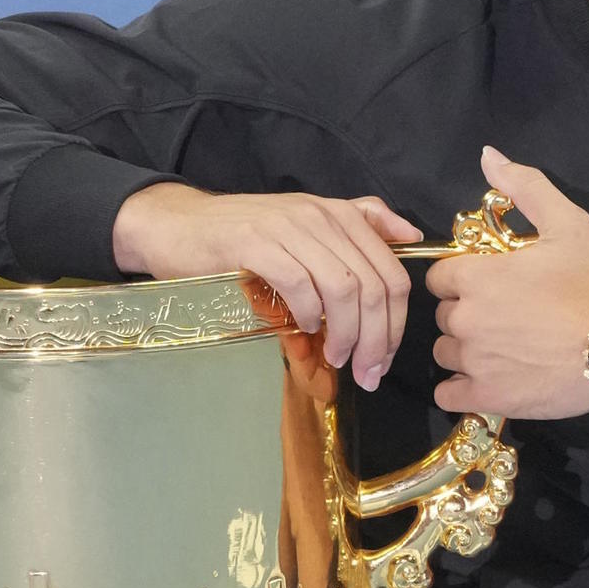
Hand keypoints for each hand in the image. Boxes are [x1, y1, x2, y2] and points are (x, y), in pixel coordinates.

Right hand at [111, 181, 420, 389]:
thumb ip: (362, 223)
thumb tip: (412, 235)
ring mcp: (289, 228)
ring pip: (343, 288)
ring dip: (346, 333)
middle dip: (377, 338)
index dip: (396, 322)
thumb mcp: (308, 223)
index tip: (384, 358)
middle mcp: (322, 217)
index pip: (392, 273)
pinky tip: (303, 329)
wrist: (177, 225)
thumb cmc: (245, 235)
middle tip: (367, 372)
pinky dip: (308, 314)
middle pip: (373, 285)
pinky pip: (299, 284)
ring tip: (336, 357)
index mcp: (342, 215)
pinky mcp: (255, 243)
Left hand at [427, 147, 588, 420]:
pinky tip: (491, 378)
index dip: (464, 279)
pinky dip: (463, 388)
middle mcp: (467, 318)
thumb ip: (525, 187)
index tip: (493, 285)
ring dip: (466, 350)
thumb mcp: (568, 223)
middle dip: (468, 314)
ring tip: (505, 349)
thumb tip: (489, 156)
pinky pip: (449, 395)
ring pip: (446, 353)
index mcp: (477, 276)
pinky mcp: (487, 397)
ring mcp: (475, 361)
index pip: (440, 278)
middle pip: (444, 316)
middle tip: (507, 316)